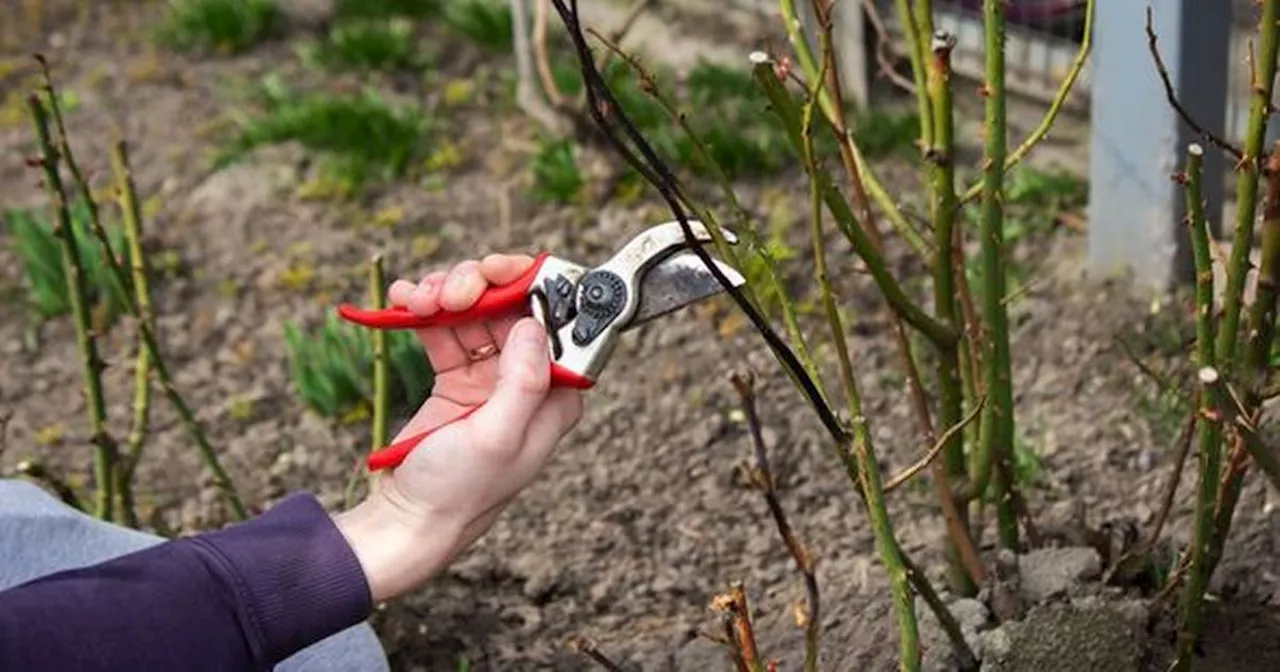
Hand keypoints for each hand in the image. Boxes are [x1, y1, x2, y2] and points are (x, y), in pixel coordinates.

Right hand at [334, 254, 583, 601]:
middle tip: (447, 289)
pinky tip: (401, 304)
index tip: (496, 272)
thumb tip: (535, 324)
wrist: (407, 521)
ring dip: (444, 295)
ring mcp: (488, 377)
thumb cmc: (458, 491)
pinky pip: (443, 329)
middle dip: (477, 287)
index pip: (554, 324)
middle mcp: (525, 381)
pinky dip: (423, 311)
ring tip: (415, 299)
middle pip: (511, 308)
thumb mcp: (497, 438)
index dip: (528, 287)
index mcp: (553, 396)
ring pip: (475, 311)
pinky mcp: (454, 378)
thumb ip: (522, 382)